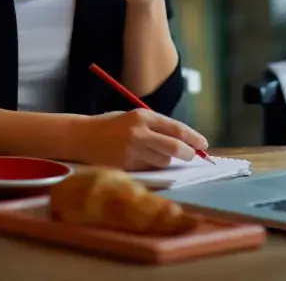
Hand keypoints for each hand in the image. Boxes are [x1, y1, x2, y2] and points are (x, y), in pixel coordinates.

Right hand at [72, 109, 208, 170]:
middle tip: (191, 155)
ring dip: (165, 160)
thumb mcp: (134, 118)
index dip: (193, 138)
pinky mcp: (125, 166)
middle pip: (174, 148)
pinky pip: (148, 170)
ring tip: (151, 153)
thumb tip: (185, 142)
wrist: (81, 137)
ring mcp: (131, 151)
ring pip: (163, 161)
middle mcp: (138, 133)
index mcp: (143, 117)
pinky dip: (149, 167)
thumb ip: (156, 128)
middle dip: (187, 153)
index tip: (203, 144)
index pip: (176, 128)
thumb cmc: (112, 127)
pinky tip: (138, 159)